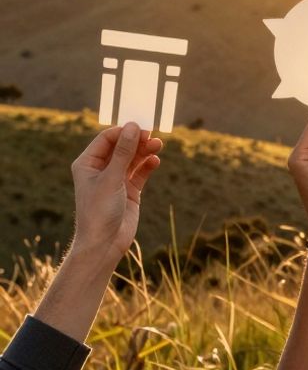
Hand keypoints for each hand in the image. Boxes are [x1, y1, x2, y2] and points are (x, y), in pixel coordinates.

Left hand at [70, 122, 163, 269]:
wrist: (104, 243)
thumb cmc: (99, 211)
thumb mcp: (111, 178)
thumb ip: (123, 152)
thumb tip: (133, 127)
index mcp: (87, 163)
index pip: (107, 139)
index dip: (124, 131)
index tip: (141, 127)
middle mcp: (101, 169)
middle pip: (122, 146)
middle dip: (137, 140)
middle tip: (153, 136)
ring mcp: (116, 179)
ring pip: (133, 158)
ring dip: (145, 151)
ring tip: (158, 146)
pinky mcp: (129, 190)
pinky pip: (140, 172)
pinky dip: (148, 165)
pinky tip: (155, 161)